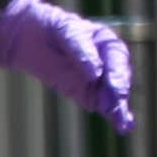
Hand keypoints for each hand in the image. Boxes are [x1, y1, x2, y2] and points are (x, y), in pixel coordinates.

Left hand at [0, 0, 135, 135]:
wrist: (32, 38)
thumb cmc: (54, 30)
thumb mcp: (66, 33)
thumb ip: (82, 51)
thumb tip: (96, 73)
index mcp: (107, 43)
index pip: (117, 57)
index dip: (115, 71)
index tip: (106, 81)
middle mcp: (108, 62)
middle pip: (119, 79)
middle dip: (117, 92)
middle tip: (113, 105)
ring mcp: (100, 80)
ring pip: (114, 96)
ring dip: (119, 109)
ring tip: (122, 123)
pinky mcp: (88, 95)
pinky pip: (104, 107)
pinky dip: (114, 116)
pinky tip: (125, 126)